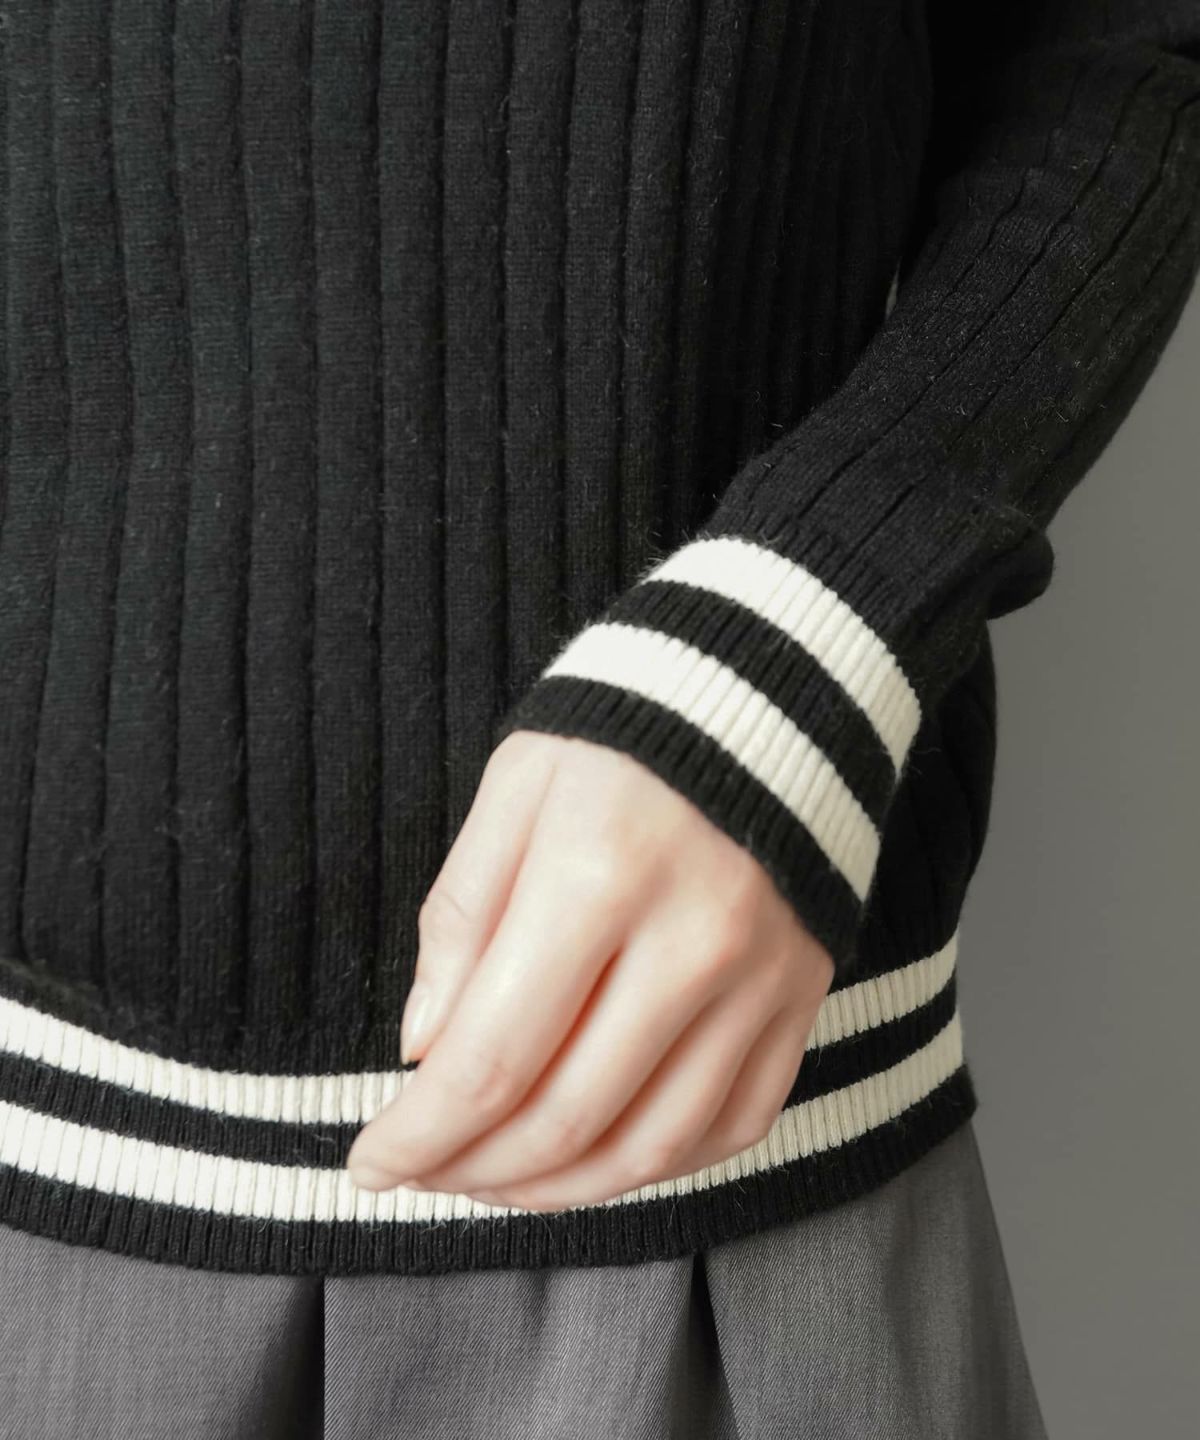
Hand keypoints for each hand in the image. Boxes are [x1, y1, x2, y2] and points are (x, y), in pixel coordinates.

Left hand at [345, 729, 834, 1212]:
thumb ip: (463, 918)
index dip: (419, 1135)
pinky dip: (656, 1165)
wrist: (766, 693)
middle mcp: (693, 942)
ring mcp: (761, 980)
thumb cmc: (619, 736)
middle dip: (472, 1171)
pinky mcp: (802, 996)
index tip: (369, 1162)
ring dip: (557, 1190)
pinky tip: (599, 1155)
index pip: (492, 1058)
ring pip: (652, 1146)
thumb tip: (424, 1052)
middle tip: (423, 1172)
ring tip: (495, 1178)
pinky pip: (734, 1125)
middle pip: (567, 1119)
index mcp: (598, 876)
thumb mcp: (515, 791)